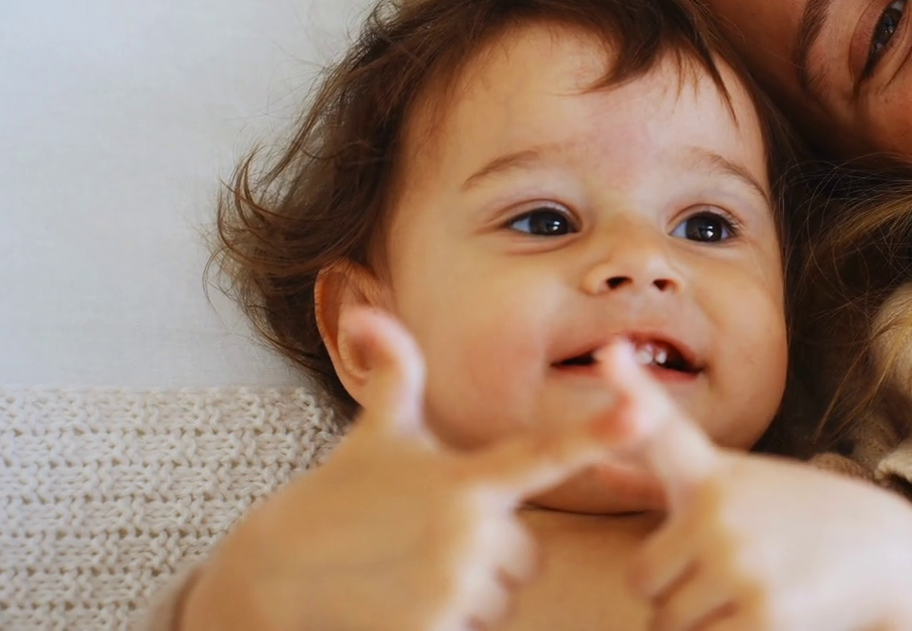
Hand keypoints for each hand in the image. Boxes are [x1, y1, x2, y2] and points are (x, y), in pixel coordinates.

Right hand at [180, 309, 641, 630]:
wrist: (266, 580)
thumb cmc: (331, 504)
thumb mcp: (371, 440)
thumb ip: (393, 379)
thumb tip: (371, 313)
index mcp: (468, 480)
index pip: (546, 454)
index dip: (598, 431)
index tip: (645, 410)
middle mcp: (471, 529)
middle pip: (525, 557)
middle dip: (486, 559)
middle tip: (425, 548)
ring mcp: (454, 584)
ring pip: (501, 601)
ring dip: (465, 596)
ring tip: (407, 578)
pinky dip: (444, 627)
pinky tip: (400, 611)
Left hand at [604, 349, 911, 630]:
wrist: (889, 554)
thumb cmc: (799, 518)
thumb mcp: (736, 485)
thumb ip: (659, 479)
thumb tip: (600, 469)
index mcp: (713, 476)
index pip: (662, 430)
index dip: (633, 390)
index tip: (609, 350)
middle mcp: (720, 511)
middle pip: (643, 579)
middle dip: (673, 591)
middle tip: (724, 576)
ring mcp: (740, 560)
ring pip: (669, 622)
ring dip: (699, 624)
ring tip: (749, 593)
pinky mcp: (764, 613)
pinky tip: (764, 616)